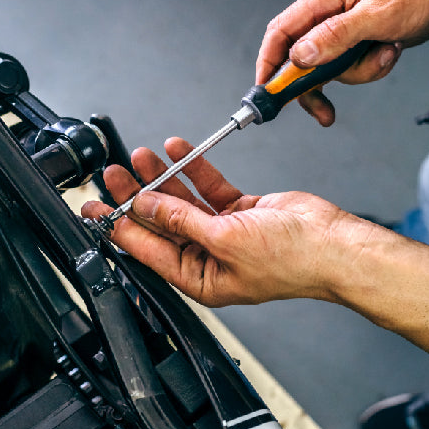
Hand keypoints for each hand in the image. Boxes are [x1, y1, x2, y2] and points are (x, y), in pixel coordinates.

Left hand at [81, 138, 364, 306]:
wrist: (334, 244)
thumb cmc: (294, 260)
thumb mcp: (225, 239)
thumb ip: (182, 219)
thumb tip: (147, 204)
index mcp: (200, 279)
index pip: (148, 250)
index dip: (119, 226)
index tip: (94, 208)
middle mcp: (208, 258)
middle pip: (161, 222)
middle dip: (136, 196)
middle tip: (113, 174)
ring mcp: (225, 233)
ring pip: (183, 201)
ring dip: (163, 177)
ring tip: (142, 156)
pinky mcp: (241, 212)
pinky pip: (208, 187)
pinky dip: (194, 168)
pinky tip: (179, 149)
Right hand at [257, 0, 428, 123]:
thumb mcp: (377, 15)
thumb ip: (336, 36)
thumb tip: (299, 56)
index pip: (282, 32)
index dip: (269, 63)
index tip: (267, 93)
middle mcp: (330, 12)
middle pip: (302, 59)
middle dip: (315, 86)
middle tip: (325, 112)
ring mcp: (345, 27)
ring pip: (333, 68)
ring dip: (358, 72)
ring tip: (386, 53)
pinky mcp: (361, 39)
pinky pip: (354, 66)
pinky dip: (372, 67)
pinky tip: (391, 51)